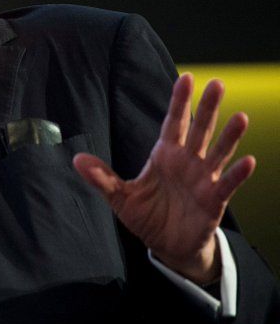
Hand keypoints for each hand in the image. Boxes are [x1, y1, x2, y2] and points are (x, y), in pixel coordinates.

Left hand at [73, 74, 255, 284]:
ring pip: (218, 153)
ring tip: (241, 117)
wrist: (167, 245)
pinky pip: (227, 185)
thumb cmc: (147, 215)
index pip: (174, 123)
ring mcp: (203, 180)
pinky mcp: (214, 200)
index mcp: (165, 156)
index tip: (185, 78)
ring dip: (229, 136)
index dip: (179, 102)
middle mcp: (188, 162)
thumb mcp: (120, 197)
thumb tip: (76, 159)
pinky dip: (237, 174)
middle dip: (207, 108)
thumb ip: (101, 177)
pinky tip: (248, 161)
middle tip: (217, 83)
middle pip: (199, 130)